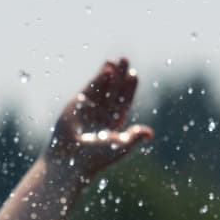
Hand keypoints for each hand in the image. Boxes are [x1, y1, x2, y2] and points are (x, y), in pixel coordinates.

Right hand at [49, 56, 151, 179]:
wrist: (69, 159)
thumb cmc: (94, 157)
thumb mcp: (119, 146)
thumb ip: (134, 137)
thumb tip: (150, 133)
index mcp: (114, 124)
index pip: (124, 101)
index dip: (129, 88)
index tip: (134, 75)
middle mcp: (102, 114)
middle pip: (113, 91)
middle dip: (119, 76)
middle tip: (125, 60)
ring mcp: (89, 109)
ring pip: (101, 88)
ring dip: (108, 74)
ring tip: (114, 60)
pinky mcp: (76, 105)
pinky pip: (89, 90)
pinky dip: (97, 80)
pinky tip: (105, 69)